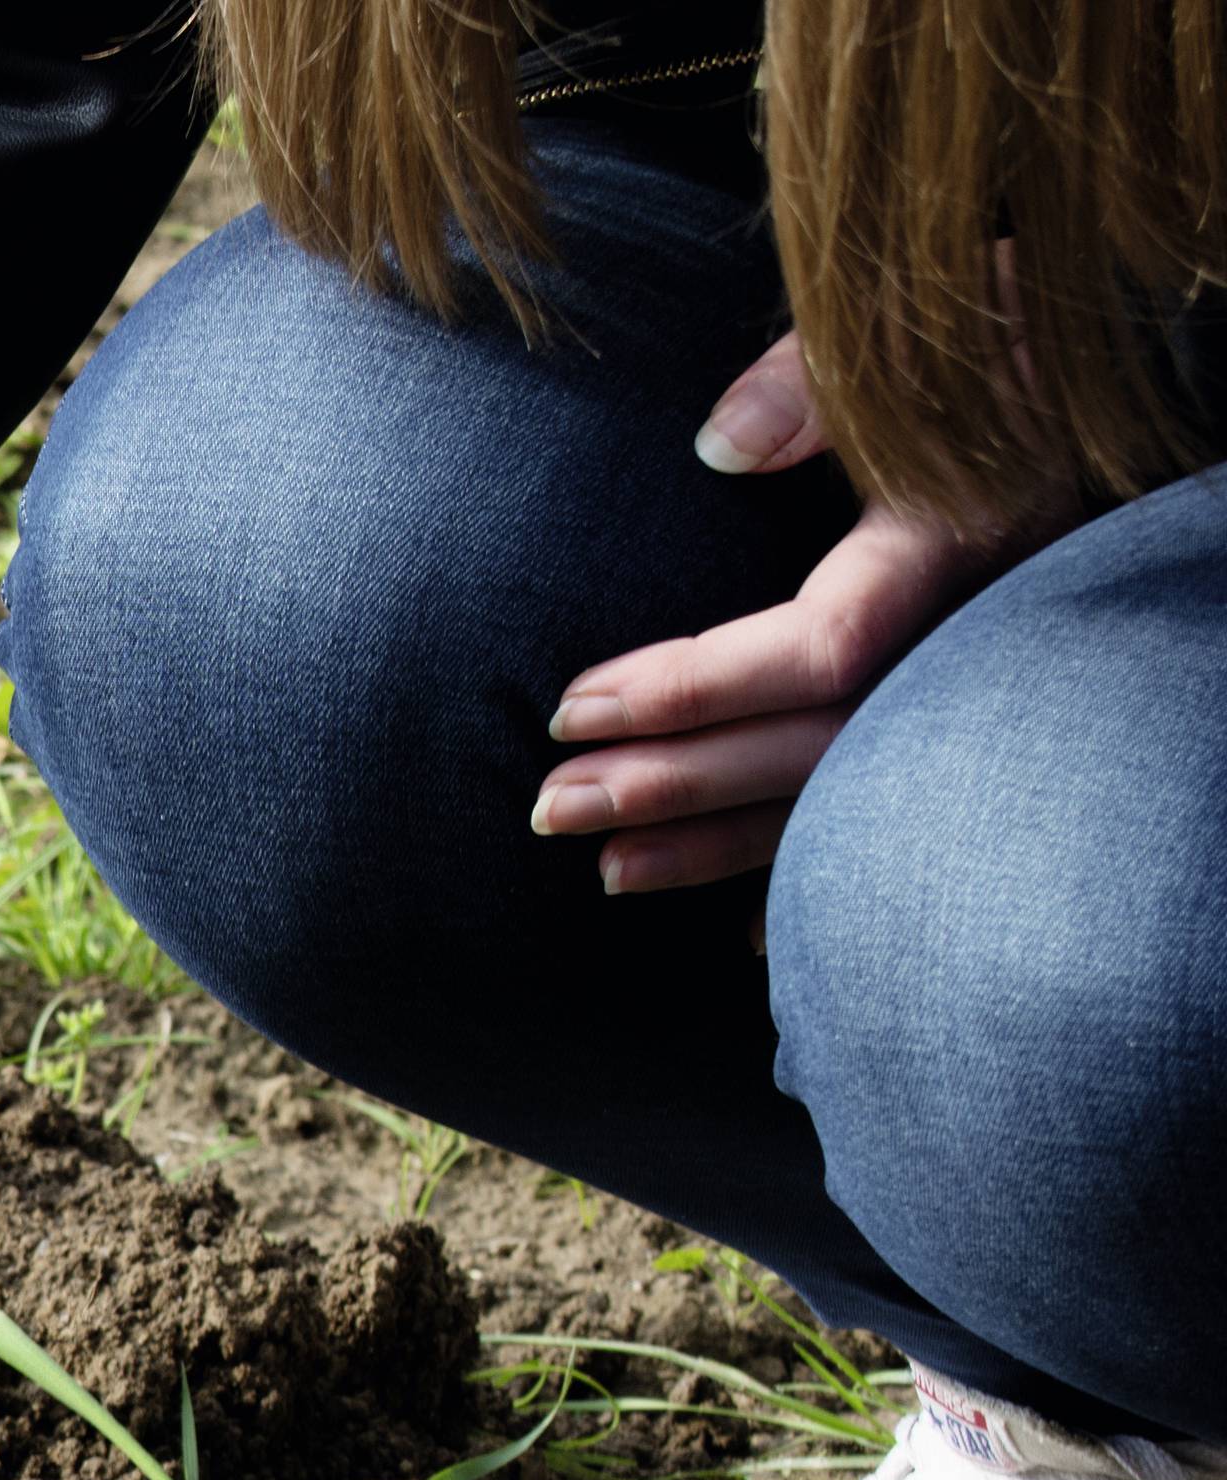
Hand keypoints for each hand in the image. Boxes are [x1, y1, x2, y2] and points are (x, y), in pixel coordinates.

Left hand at [533, 334, 1067, 893]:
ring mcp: (990, 675)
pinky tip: (749, 936)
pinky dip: (820, 869)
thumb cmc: (1007, 333)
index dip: (694, 688)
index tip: (574, 706)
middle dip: (677, 785)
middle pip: (819, 743)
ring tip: (604, 868)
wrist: (1140, 363)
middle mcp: (979, 628)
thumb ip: (812, 380)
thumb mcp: (918, 333)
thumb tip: (720, 446)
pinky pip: (899, 806)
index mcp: (956, 539)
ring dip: (721, 843)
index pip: (821, 647)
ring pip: (850, 790)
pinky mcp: (990, 701)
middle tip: (550, 808)